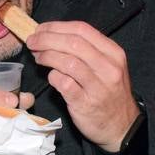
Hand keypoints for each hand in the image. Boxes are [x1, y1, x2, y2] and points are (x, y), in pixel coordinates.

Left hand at [27, 21, 138, 151]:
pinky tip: (51, 77)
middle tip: (32, 41)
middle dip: (47, 39)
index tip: (41, 29)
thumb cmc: (109, 94)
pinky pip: (63, 83)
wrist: (121, 127)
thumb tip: (53, 37)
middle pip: (73, 43)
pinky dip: (53, 77)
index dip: (57, 27)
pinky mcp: (86, 103)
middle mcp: (108, 67)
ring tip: (38, 58)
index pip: (82, 29)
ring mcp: (98, 86)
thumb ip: (86, 51)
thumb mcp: (107, 67)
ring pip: (67, 61)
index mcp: (113, 53)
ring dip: (47, 56)